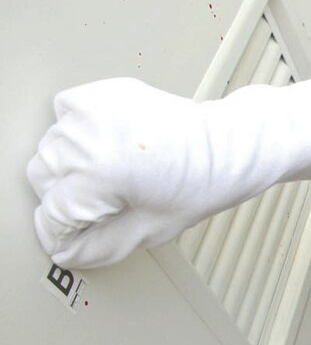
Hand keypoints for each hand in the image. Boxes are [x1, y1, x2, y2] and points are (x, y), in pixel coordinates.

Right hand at [27, 77, 310, 268]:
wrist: (234, 143)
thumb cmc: (208, 182)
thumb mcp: (152, 230)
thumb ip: (101, 245)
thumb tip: (70, 251)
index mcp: (99, 172)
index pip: (52, 214)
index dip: (64, 236)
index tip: (73, 243)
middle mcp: (88, 136)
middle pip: (42, 179)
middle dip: (66, 201)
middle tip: (103, 210)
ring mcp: (93, 111)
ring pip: (50, 148)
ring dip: (69, 169)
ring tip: (111, 179)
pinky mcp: (101, 93)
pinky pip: (63, 115)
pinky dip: (75, 133)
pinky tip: (105, 148)